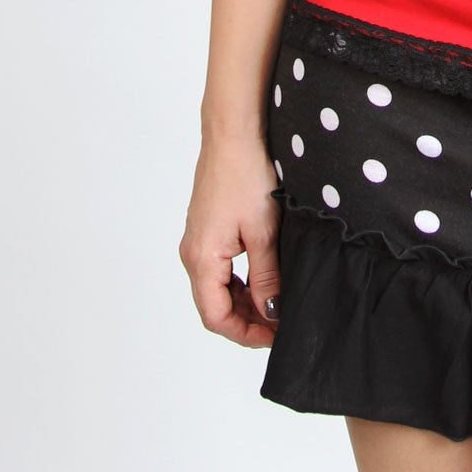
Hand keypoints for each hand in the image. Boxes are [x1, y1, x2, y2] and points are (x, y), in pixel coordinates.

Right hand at [178, 135, 281, 348]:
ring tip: (275, 302)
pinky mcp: (206, 228)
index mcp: (202, 259)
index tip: (274, 336)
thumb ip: (267, 277)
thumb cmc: (245, 176)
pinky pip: (219, 268)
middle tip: (279, 323)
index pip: (216, 317)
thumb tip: (271, 312)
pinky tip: (263, 277)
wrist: (233, 134)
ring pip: (217, 287)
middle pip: (214, 305)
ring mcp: (197, 240)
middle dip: (247, 320)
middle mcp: (192, 253)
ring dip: (244, 300)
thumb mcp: (263, 232)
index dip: (245, 334)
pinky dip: (239, 280)